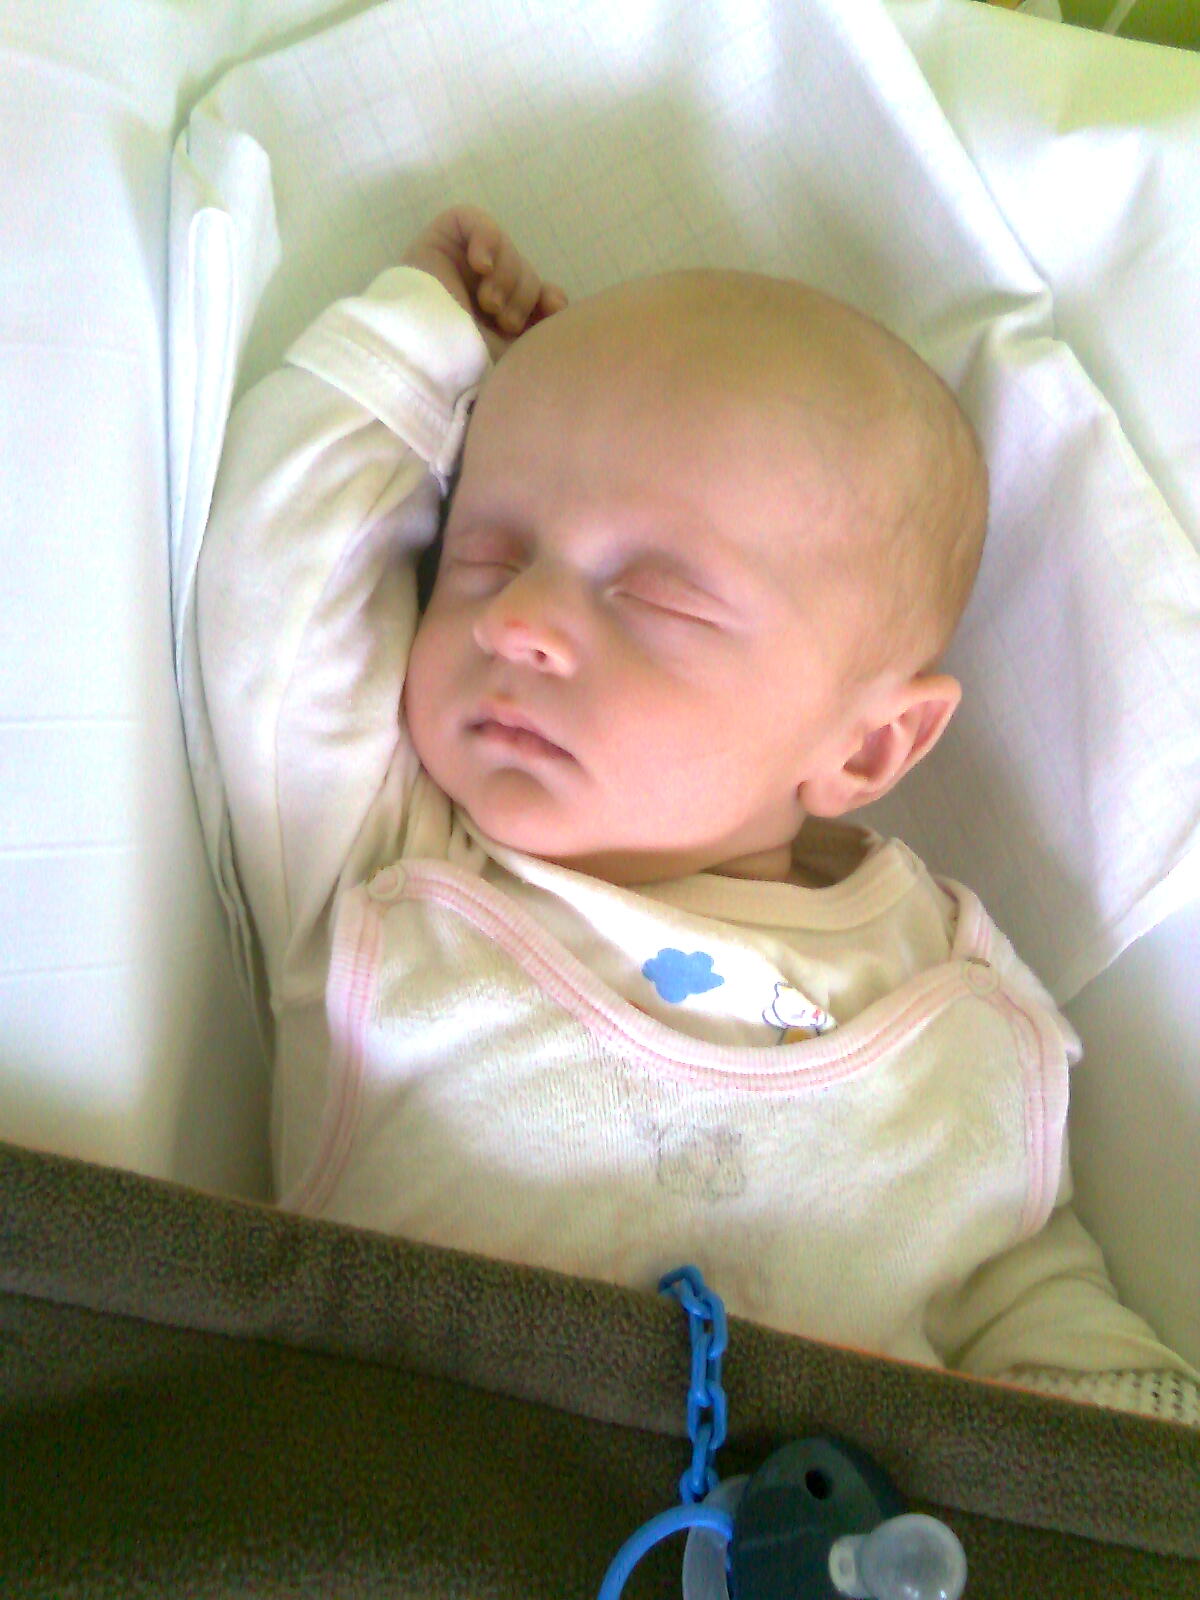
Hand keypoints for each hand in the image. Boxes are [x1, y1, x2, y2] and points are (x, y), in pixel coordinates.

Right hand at [402, 205, 568, 360]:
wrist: (429, 354)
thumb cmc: (469, 363)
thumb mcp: (515, 354)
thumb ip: (540, 331)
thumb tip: (559, 304)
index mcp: (497, 320)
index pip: (538, 295)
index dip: (549, 297)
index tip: (552, 308)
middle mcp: (480, 291)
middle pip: (526, 273)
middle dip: (523, 295)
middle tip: (505, 320)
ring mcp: (460, 266)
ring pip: (507, 250)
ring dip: (507, 277)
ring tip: (489, 303)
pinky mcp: (442, 240)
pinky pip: (476, 221)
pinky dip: (486, 239)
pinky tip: (481, 265)